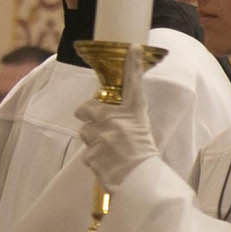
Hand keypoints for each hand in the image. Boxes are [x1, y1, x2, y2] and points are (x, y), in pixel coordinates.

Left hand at [75, 48, 158, 188]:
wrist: (141, 182)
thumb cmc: (146, 159)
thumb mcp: (143, 133)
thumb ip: (127, 122)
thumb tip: (110, 118)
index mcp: (134, 115)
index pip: (133, 86)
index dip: (131, 65)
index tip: (132, 49)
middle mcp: (116, 121)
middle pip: (88, 107)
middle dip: (87, 114)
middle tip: (97, 124)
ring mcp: (102, 137)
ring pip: (84, 131)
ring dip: (91, 139)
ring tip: (107, 151)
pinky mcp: (91, 153)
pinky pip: (86, 152)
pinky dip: (94, 158)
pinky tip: (106, 164)